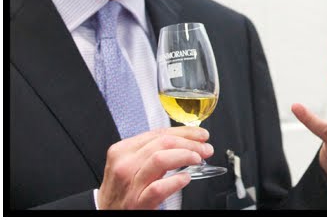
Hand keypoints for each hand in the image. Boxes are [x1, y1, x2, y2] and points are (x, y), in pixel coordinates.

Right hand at [96, 126, 212, 208]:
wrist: (105, 213)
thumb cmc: (122, 188)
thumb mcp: (130, 163)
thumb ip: (151, 150)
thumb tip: (185, 139)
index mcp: (123, 150)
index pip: (158, 133)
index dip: (184, 132)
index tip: (200, 135)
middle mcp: (124, 164)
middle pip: (162, 143)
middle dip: (189, 142)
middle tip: (205, 148)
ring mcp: (130, 184)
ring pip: (160, 159)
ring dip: (185, 155)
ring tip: (198, 159)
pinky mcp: (136, 202)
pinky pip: (158, 188)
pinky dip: (175, 181)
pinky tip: (185, 178)